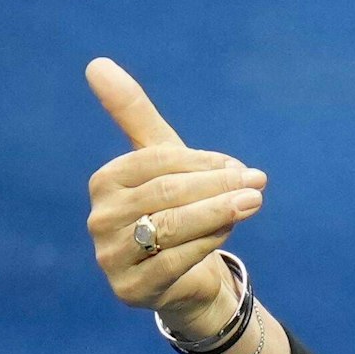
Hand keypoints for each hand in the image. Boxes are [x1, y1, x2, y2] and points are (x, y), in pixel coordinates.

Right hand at [84, 58, 267, 335]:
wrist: (187, 277)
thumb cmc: (176, 209)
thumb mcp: (164, 160)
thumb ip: (135, 114)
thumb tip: (96, 62)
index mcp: (105, 182)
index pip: (156, 162)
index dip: (202, 162)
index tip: (239, 166)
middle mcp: (99, 219)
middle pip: (166, 194)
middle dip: (217, 186)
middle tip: (257, 181)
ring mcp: (110, 257)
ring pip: (172, 227)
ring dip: (220, 211)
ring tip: (254, 200)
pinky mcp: (130, 290)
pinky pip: (176, 262)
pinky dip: (209, 243)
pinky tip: (229, 231)